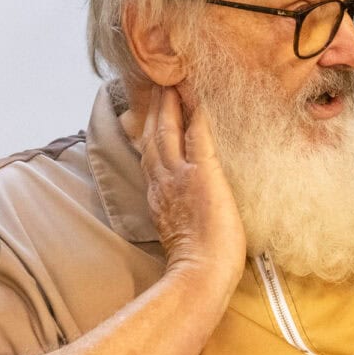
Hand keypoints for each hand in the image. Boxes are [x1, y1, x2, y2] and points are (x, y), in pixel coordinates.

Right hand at [139, 86, 246, 294]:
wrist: (200, 274)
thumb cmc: (198, 266)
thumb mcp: (178, 235)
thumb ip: (176, 217)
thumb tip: (184, 213)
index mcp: (158, 197)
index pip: (151, 155)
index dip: (151, 131)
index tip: (152, 113)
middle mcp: (163, 181)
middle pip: (154, 135)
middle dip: (155, 108)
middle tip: (158, 83)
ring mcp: (180, 175)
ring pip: (169, 129)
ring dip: (170, 102)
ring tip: (173, 80)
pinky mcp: (202, 172)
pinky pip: (198, 132)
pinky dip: (197, 110)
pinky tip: (199, 92)